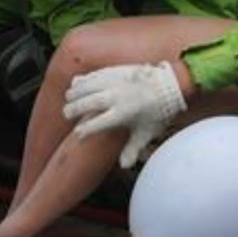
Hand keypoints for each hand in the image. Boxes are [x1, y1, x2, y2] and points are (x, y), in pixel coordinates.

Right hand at [61, 62, 187, 167]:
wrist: (170, 84)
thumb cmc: (158, 111)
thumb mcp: (147, 132)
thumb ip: (133, 148)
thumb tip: (124, 166)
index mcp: (123, 114)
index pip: (97, 123)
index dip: (85, 129)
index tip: (78, 133)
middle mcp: (117, 96)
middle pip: (88, 103)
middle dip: (74, 108)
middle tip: (66, 114)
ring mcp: (116, 81)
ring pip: (88, 86)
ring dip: (75, 92)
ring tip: (68, 99)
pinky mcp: (116, 70)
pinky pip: (95, 74)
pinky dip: (84, 79)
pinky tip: (77, 83)